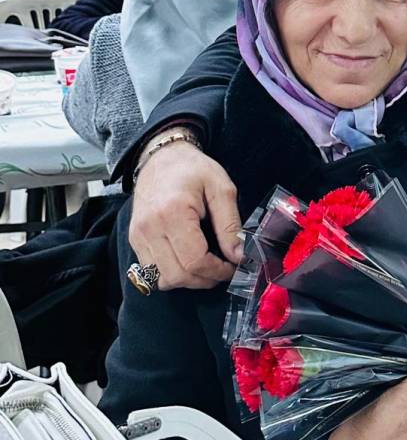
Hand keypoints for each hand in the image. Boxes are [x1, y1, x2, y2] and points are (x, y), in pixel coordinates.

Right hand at [129, 140, 243, 288]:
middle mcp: (150, 228)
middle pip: (178, 275)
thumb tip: (239, 256)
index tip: (232, 267)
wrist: (160, 158)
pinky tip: (189, 261)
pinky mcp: (134, 240)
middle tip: (223, 270)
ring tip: (207, 267)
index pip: (195, 260)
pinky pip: (152, 272)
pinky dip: (174, 273)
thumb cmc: (193, 169)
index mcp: (173, 213)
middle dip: (206, 279)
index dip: (218, 271)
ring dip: (189, 280)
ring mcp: (138, 236)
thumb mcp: (222, 189)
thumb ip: (231, 224)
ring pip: (164, 279)